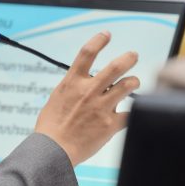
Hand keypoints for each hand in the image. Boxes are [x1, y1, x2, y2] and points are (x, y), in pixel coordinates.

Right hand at [34, 32, 139, 166]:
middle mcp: (88, 92)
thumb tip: (83, 82)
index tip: (106, 35)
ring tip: (133, 81)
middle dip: (129, 58)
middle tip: (133, 55)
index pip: (87, 53)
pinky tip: (133, 111)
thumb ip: (73, 88)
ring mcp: (101, 107)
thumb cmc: (51, 127)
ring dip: (133, 81)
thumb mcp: (57, 98)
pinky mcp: (110, 124)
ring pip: (127, 85)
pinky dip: (133, 111)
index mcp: (72, 83)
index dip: (98, 40)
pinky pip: (130, 114)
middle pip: (116, 67)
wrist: (53, 150)